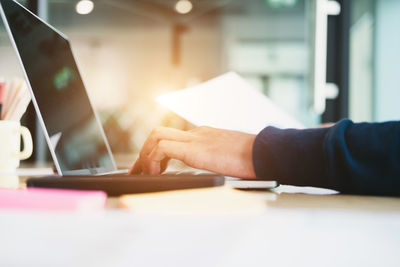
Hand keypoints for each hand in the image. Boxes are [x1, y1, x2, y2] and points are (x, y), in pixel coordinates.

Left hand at [130, 126, 256, 178]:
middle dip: (144, 151)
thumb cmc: (254, 159)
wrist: (266, 153)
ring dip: (145, 155)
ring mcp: (196, 139)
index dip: (155, 151)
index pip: (173, 138)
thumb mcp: (231, 158)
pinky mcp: (195, 149)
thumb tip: (212, 171)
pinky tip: (157, 174)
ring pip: (157, 136)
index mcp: (205, 136)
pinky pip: (163, 147)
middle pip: (159, 133)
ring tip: (146, 173)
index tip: (148, 166)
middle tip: (137, 170)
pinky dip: (153, 159)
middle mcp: (198, 134)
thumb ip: (217, 160)